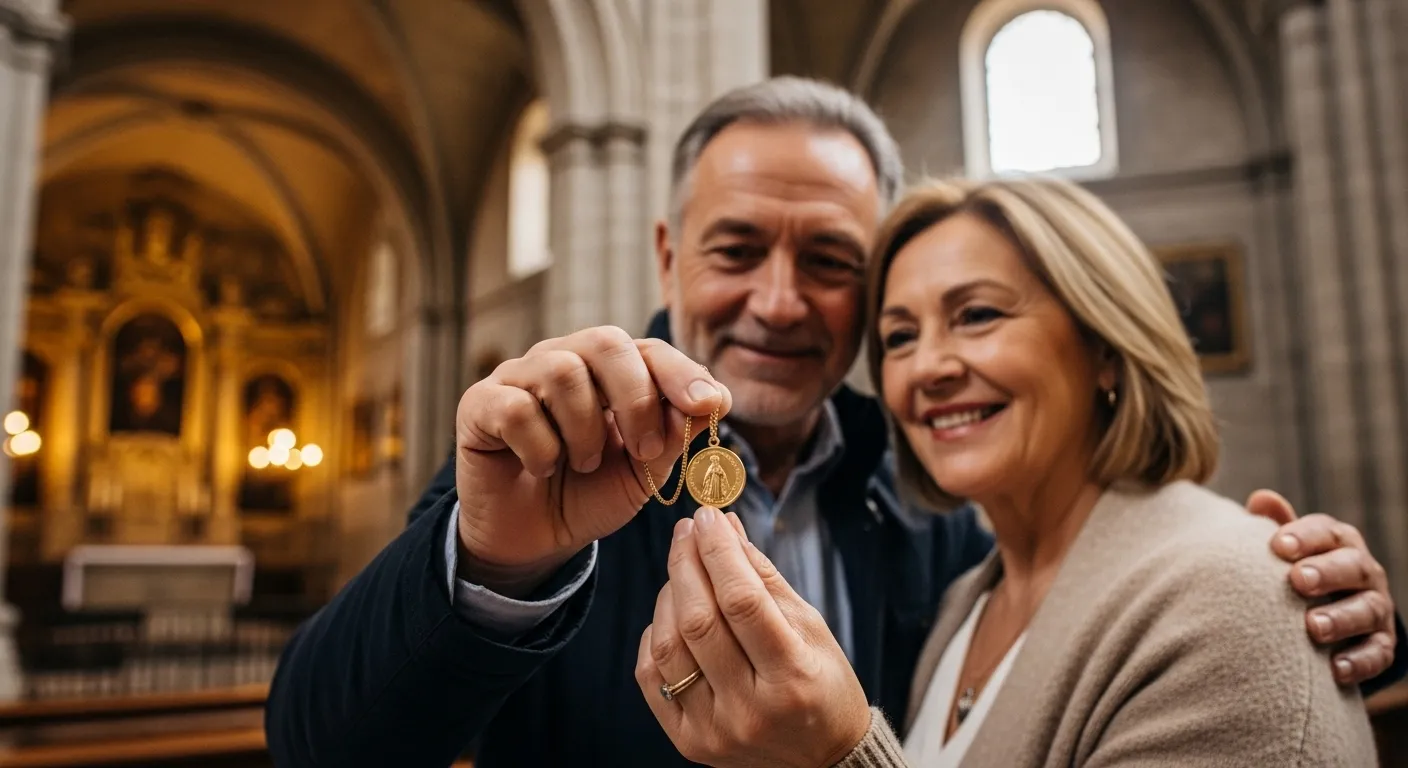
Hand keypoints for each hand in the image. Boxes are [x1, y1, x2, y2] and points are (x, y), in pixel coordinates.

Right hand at [455, 326, 730, 596]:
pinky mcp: (480, 404)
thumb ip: (674, 434)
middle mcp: (564, 359)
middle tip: (644, 450)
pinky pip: (518, 409)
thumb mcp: (644, 471)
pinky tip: (541, 469)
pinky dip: (541, 448)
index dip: (682, 373)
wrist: (534, 540)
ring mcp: (518, 376)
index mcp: (609, 370)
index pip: (649, 349)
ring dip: (585, 430)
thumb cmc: (590, 494)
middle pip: (606, 343)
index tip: (712, 405)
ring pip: (562, 372)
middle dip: (636, 398)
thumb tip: (715, 401)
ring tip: (584, 464)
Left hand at [636, 506, 870, 767]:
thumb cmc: (822, 685)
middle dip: (687, 563)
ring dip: (668, 595)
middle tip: (687, 530)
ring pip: (668, 646)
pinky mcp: (688, 742)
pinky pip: (651, 677)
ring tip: (682, 571)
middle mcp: (750, 709)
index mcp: (792, 677)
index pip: (743, 601)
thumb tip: (726, 527)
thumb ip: (763, 577)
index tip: (709, 517)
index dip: (719, 552)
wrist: (822, 760)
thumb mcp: (810, 626)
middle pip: (699, 622)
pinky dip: (654, 635)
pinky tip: (671, 616)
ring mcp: (714, 730)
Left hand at [1248, 489, 1397, 684]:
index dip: (1305, 536)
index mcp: (1337, 542)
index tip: (1279, 546)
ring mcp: (1375, 607)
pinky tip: (1334, 669)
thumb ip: (1275, 525)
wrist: (1330, 609)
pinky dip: (1358, 661)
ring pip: (1368, 609)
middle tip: (1298, 580)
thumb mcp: (1287, 546)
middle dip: (1327, 572)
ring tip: (1313, 627)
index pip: (1327, 532)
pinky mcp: (1381, 643)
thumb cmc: (1296, 569)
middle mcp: (1362, 571)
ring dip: (1342, 618)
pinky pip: (1377, 652)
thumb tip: (1261, 499)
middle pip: (1353, 566)